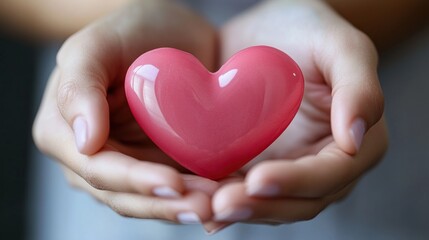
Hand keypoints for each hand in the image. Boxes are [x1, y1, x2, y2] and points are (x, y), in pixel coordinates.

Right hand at [33, 0, 219, 223]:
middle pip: (126, 194)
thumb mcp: (96, 44)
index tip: (172, 183)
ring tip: (219, 204)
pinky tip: (224, 193)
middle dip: (165, 204)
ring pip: (152, 199)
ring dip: (185, 206)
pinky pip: (176, 187)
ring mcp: (127, 164)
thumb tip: (85, 142)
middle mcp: (92, 156)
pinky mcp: (157, 163)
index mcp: (64, 132)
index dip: (134, 181)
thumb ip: (79, 87)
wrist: (169, 32)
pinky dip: (198, 194)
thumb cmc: (129, 30)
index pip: (97, 168)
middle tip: (206, 207)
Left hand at [209, 0, 387, 227]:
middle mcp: (322, 164)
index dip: (297, 183)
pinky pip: (242, 189)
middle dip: (261, 206)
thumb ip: (359, 88)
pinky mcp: (257, 164)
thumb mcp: (340, 45)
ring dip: (239, 211)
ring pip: (269, 204)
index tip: (258, 179)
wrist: (268, 32)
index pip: (331, 175)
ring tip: (206, 208)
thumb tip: (355, 139)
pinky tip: (198, 203)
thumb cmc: (309, 31)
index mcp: (354, 143)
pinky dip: (221, 200)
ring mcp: (288, 168)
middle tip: (222, 204)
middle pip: (298, 201)